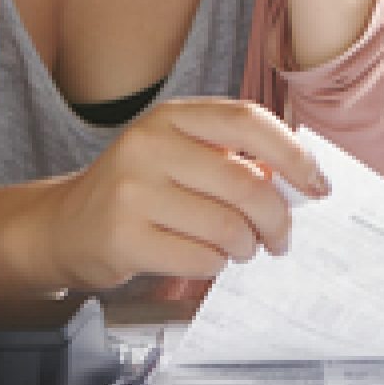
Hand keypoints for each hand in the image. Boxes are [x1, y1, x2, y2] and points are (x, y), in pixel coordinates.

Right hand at [34, 98, 329, 290]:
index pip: (248, 120)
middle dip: (276, 219)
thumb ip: (232, 159)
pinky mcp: (122, 238)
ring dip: (245, 247)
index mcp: (171, 118)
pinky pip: (200, 259)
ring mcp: (131, 191)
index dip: (293, 154)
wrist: (66, 225)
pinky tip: (206, 259)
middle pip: (244, 183)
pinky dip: (216, 266)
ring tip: (239, 249)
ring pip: (226, 227)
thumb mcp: (179, 156)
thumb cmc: (139, 190)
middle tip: (281, 237)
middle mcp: (148, 145)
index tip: (317, 184)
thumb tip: (300, 181)